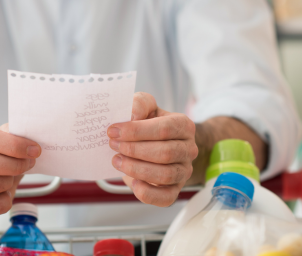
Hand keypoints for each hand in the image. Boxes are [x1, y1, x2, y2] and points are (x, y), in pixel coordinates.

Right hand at [0, 124, 40, 217]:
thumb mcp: (5, 138)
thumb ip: (14, 133)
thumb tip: (30, 132)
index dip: (14, 145)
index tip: (34, 150)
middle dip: (14, 165)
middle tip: (29, 163)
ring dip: (6, 182)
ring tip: (12, 178)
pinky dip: (2, 203)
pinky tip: (7, 195)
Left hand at [107, 92, 197, 206]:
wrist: (157, 143)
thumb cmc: (149, 123)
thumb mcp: (145, 107)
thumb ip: (139, 103)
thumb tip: (132, 115)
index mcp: (183, 125)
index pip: (164, 129)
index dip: (137, 131)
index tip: (113, 131)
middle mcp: (189, 149)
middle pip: (165, 153)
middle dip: (134, 150)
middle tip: (113, 145)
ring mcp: (183, 171)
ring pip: (165, 175)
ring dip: (136, 169)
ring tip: (117, 161)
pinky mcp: (175, 190)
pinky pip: (165, 198)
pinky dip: (147, 193)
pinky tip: (132, 182)